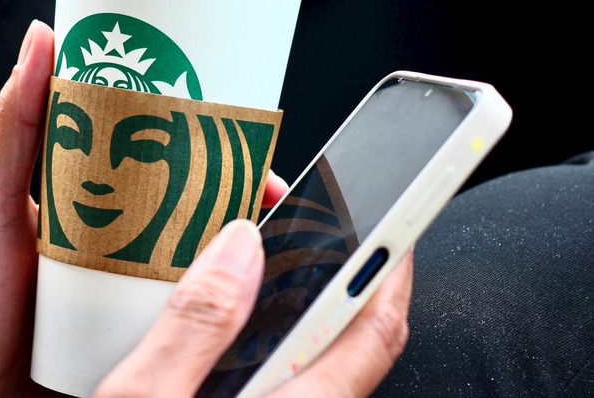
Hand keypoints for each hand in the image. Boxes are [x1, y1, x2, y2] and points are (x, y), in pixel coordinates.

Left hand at [0, 20, 289, 396]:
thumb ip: (15, 127)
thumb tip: (43, 41)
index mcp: (97, 200)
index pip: (165, 163)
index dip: (213, 148)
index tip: (248, 140)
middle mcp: (123, 244)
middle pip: (194, 214)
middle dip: (237, 201)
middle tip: (268, 198)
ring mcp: (132, 292)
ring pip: (199, 268)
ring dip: (233, 259)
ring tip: (266, 252)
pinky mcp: (135, 340)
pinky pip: (185, 323)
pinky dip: (214, 315)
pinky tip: (236, 308)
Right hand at [95, 225, 412, 397]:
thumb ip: (197, 324)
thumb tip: (238, 248)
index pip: (375, 326)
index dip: (393, 265)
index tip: (397, 217)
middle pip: (350, 337)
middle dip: (337, 272)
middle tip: (300, 225)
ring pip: (311, 357)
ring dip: (296, 304)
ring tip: (251, 261)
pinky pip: (279, 377)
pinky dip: (262, 338)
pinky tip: (220, 326)